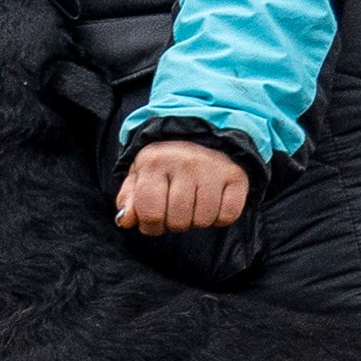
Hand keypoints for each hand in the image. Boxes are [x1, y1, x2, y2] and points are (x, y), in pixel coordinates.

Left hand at [115, 139, 250, 234]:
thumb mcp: (141, 175)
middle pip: (178, 221)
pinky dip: (221, 217)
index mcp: (155, 162)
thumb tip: (125, 220)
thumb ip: (130, 199)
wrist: (203, 134)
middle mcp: (184, 162)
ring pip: (203, 220)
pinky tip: (214, 202)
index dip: (150, 225)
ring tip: (195, 202)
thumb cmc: (167, 163)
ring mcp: (212, 168)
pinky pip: (228, 215)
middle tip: (177, 208)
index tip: (154, 219)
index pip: (150, 213)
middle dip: (175, 223)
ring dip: (198, 220)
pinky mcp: (236, 175)